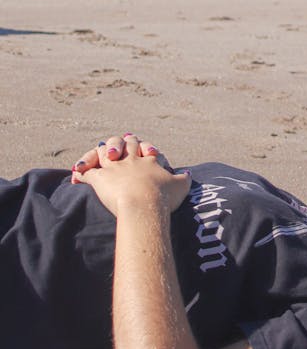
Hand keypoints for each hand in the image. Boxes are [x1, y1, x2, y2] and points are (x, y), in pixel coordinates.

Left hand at [75, 134, 190, 217]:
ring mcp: (113, 168)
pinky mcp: (99, 179)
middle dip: (117, 144)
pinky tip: (76, 177)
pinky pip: (87, 172)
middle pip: (120, 142)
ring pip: (101, 152)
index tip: (137, 150)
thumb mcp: (180, 186)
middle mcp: (129, 160)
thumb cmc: (163, 197)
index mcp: (147, 160)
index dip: (137, 147)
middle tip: (115, 153)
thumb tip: (189, 174)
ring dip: (96, 155)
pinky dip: (81, 172)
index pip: (140, 146)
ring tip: (93, 161)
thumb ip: (184, 178)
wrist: (145, 205)